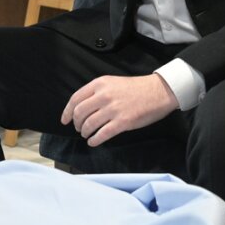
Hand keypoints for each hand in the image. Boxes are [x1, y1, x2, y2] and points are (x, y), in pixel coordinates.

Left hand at [61, 74, 178, 146]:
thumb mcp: (113, 82)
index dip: (67, 112)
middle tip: (79, 128)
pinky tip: (94, 142)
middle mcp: (104, 95)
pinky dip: (94, 140)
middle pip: (80, 113)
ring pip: (89, 125)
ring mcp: (113, 109)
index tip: (65, 120)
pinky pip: (102, 134)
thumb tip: (83, 107)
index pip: (76, 99)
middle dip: (77, 124)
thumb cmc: (137, 88)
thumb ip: (98, 92)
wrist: (159, 91)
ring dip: (85, 133)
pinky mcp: (122, 122)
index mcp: (100, 84)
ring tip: (87, 135)